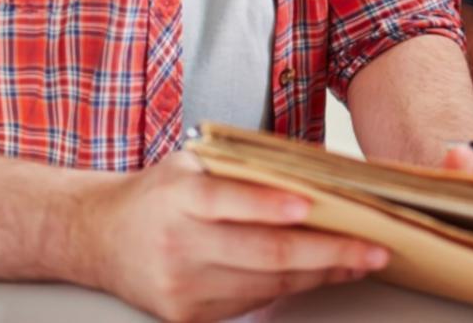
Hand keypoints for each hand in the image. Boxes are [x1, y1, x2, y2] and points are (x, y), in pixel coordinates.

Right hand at [74, 151, 386, 321]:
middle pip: (262, 252)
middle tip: (373, 249)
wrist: (100, 238)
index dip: (268, 205)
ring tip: (361, 261)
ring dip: (321, 273)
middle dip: (327, 252)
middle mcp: (177, 243)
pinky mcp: (187, 315)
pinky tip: (323, 273)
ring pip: (266, 282)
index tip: (309, 207)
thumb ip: (245, 168)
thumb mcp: (192, 165)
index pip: (226, 201)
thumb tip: (319, 174)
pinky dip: (293, 286)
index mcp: (177, 197)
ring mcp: (181, 285)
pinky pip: (253, 300)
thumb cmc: (161, 193)